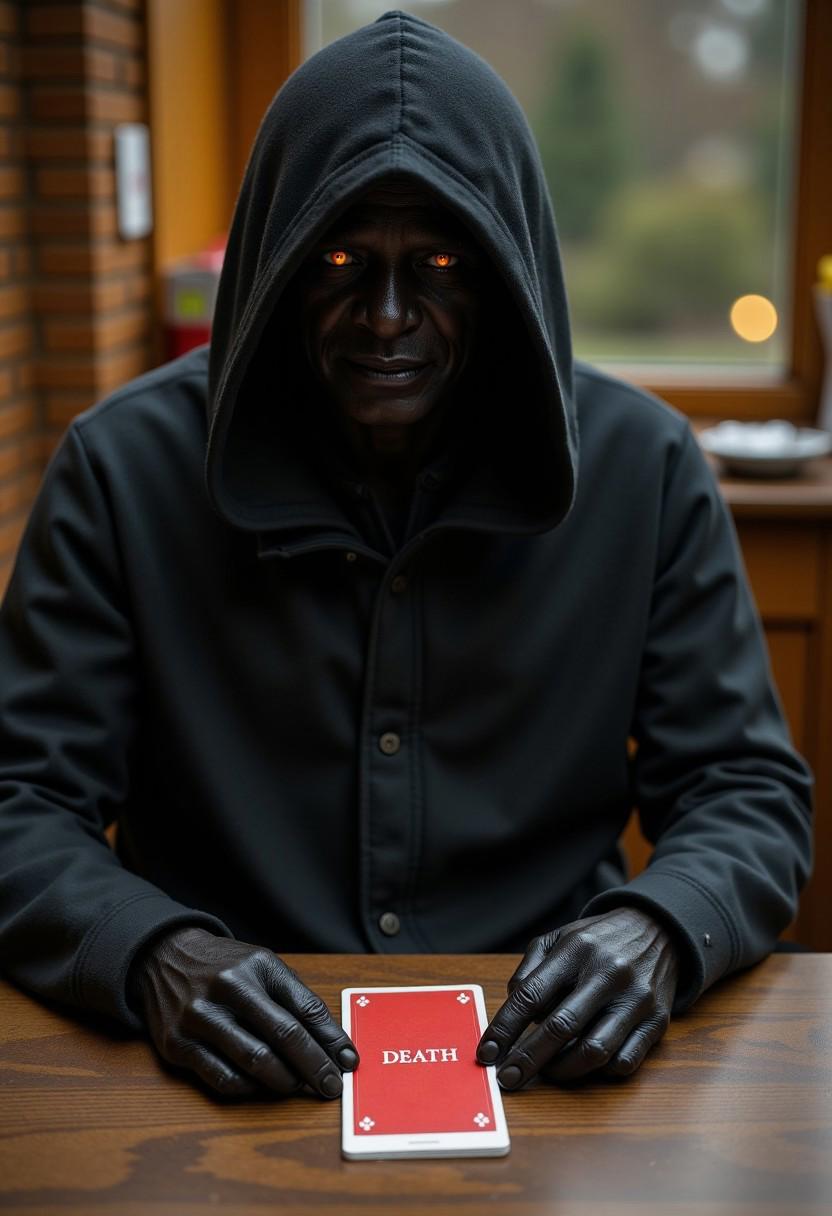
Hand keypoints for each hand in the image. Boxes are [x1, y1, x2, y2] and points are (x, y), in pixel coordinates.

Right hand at [130, 927, 358, 1098]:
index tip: (348, 1062)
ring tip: (298, 1086)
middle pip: (283, 1036)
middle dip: (314, 1067)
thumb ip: (299, 1001)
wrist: (164, 957)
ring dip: (285, 1082)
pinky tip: (261, 1085)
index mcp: (256, 967)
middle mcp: (227, 989)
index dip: (331, 1040)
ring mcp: (199, 1018)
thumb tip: (336, 1046)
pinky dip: (249, 1088)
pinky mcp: (178, 1045)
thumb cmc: (226, 967)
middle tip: (330, 1086)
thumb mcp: (264, 967)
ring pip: (255, 1062)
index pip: (304, 1009)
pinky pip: (222, 1078)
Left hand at [477, 907, 678, 1086]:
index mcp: (576, 949)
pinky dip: (598, 1072)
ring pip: (594, 1051)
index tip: (487, 1052)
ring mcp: (635, 999)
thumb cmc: (599, 940)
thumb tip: (512, 1007)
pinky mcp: (657, 1021)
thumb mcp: (560, 938)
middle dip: (527, 1059)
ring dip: (562, 1070)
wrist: (659, 930)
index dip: (504, 1028)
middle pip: (560, 1027)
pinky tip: (584, 1065)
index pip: (531, 994)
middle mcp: (607, 973)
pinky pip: (624, 1061)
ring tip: (546, 1072)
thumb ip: (530, 969)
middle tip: (508, 1078)